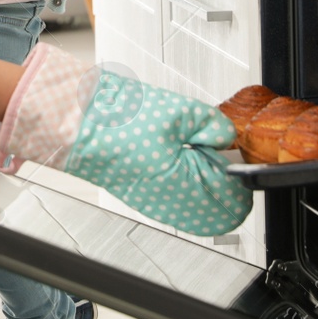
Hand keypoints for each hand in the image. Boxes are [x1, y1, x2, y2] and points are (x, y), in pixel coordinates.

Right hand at [0, 43, 249, 235]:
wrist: (78, 126)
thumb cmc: (118, 121)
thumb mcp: (178, 111)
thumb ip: (213, 125)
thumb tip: (227, 135)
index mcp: (188, 188)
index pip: (238, 198)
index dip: (239, 169)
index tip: (232, 147)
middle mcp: (175, 206)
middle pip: (224, 207)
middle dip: (225, 177)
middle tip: (212, 146)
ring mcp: (160, 207)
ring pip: (203, 206)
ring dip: (208, 180)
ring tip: (191, 149)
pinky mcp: (149, 200)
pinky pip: (182, 201)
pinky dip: (189, 182)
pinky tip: (177, 156)